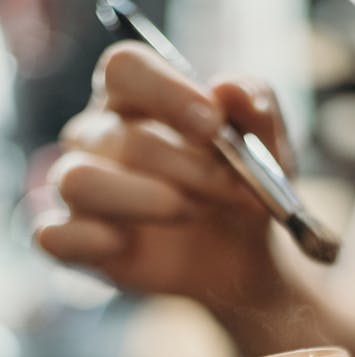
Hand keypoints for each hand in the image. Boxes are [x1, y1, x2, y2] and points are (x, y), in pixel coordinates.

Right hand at [36, 41, 292, 305]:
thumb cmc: (243, 191)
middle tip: (236, 191)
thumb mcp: (268, 149)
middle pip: (122, 138)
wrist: (243, 258)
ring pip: (78, 182)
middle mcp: (99, 136)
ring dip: (144, 200)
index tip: (215, 126)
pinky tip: (127, 245)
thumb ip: (257, 111)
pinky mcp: (76, 238)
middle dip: (189, 169)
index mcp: (136, 97)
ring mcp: (82, 187)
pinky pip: (55, 236)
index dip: (166, 92)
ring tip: (190, 213)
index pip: (125, 69)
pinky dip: (89, 241)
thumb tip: (230, 89)